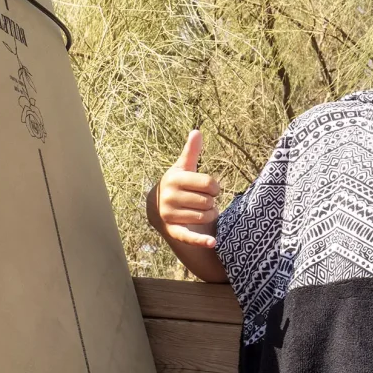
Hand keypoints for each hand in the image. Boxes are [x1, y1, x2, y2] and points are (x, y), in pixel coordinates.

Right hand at [154, 130, 219, 248]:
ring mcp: (170, 215)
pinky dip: (201, 240)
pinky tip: (212, 242)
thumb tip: (197, 131)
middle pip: (208, 201)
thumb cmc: (177, 185)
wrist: (157, 209)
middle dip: (212, 201)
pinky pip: (189, 237)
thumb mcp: (183, 168)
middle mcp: (170, 197)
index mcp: (175, 179)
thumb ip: (191, 152)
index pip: (209, 183)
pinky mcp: (173, 231)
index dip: (215, 187)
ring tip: (203, 211)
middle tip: (205, 201)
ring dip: (210, 215)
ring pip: (205, 216)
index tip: (212, 188)